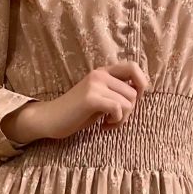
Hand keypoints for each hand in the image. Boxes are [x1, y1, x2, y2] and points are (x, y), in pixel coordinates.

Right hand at [2, 62, 150, 144]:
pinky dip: (115, 121)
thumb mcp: (99, 98)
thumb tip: (138, 95)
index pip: (133, 67)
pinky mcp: (91, 98)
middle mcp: (100, 74)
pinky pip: (118, 108)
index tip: (133, 101)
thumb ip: (115, 92)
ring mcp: (95, 85)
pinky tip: (103, 126)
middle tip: (114, 119)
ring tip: (108, 123)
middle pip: (134, 92)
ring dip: (122, 118)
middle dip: (129, 111)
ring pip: (128, 102)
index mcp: (103, 72)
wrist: (50, 119)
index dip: (141, 83)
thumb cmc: (76, 112)